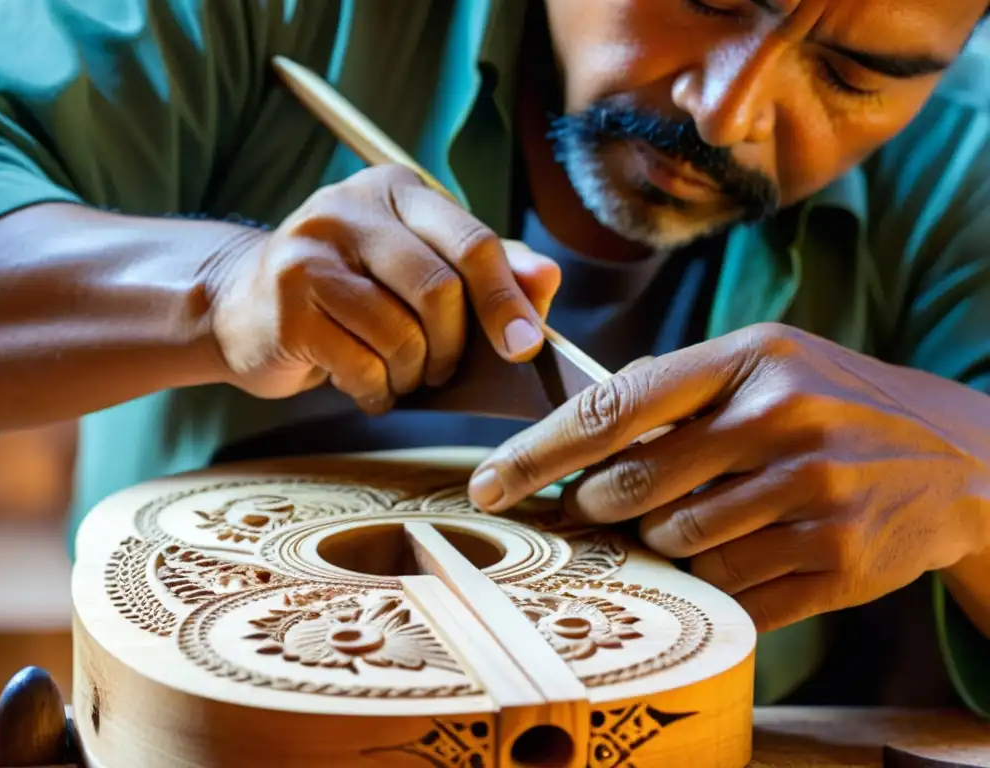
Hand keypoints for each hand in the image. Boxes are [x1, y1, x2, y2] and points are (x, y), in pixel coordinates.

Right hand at [204, 164, 560, 411]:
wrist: (241, 306)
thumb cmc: (350, 290)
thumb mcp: (419, 266)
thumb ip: (487, 270)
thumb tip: (547, 279)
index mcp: (395, 187)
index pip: (471, 239)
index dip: (505, 298)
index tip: (524, 345)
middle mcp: (349, 208)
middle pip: (439, 290)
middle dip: (454, 346)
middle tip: (445, 369)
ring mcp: (310, 253)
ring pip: (401, 333)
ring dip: (414, 374)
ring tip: (400, 375)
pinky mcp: (286, 305)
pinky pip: (362, 365)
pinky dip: (377, 391)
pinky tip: (368, 387)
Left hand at [468, 323, 989, 632]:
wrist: (960, 457)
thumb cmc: (833, 404)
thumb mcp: (765, 364)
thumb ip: (674, 391)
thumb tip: (575, 443)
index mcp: (751, 359)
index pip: (614, 407)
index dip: (538, 451)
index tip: (489, 482)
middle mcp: (783, 421)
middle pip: (634, 488)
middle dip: (598, 507)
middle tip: (601, 506)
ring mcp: (816, 496)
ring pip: (677, 548)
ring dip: (662, 546)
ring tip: (694, 522)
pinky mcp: (840, 564)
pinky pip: (730, 595)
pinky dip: (713, 584)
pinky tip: (738, 555)